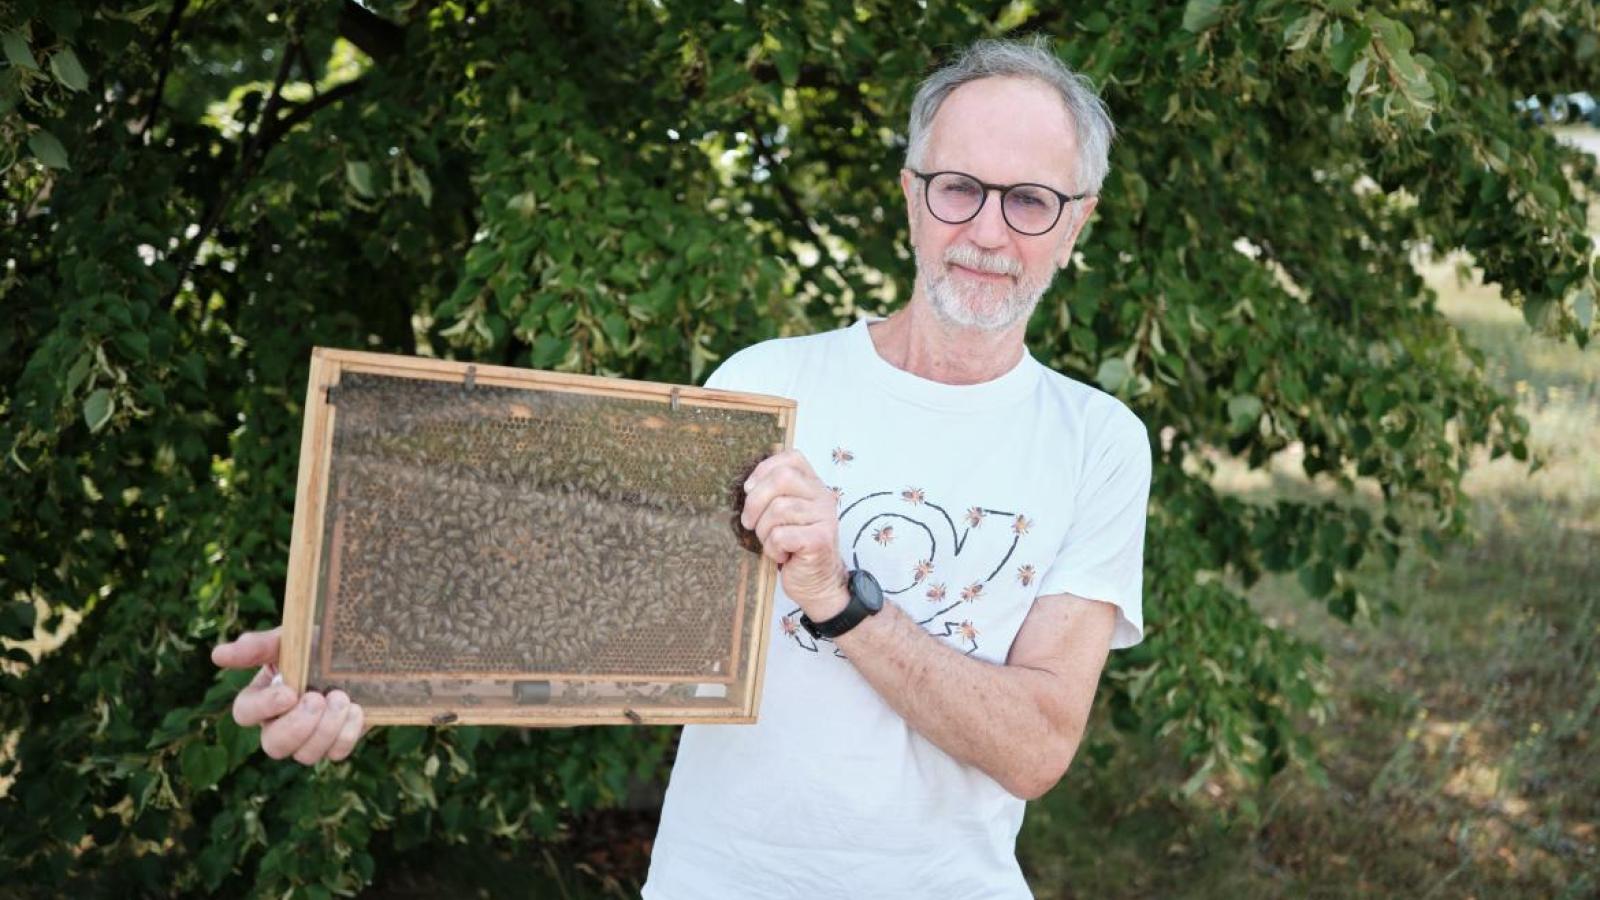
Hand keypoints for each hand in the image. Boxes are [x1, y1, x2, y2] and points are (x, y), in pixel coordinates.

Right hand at [211, 626, 369, 763]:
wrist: (358, 654)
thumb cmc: (314, 646)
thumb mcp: (289, 639)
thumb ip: (258, 646)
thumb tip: (218, 655)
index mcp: (262, 698)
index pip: (244, 714)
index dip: (264, 708)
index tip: (289, 692)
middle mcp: (279, 724)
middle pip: (273, 746)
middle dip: (297, 726)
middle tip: (317, 699)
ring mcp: (308, 739)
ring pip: (305, 755)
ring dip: (325, 729)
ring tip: (341, 698)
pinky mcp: (335, 743)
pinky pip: (335, 754)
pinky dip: (347, 733)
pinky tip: (356, 710)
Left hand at [741, 449, 848, 620]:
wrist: (818, 582)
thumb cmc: (795, 548)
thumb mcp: (784, 515)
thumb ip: (774, 495)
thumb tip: (749, 486)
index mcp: (814, 486)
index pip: (792, 458)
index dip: (764, 469)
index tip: (749, 489)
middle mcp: (823, 497)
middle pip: (782, 478)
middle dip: (755, 501)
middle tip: (749, 523)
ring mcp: (824, 517)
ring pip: (778, 509)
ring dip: (764, 530)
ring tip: (773, 543)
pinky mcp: (820, 539)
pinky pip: (781, 535)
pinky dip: (772, 548)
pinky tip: (782, 555)